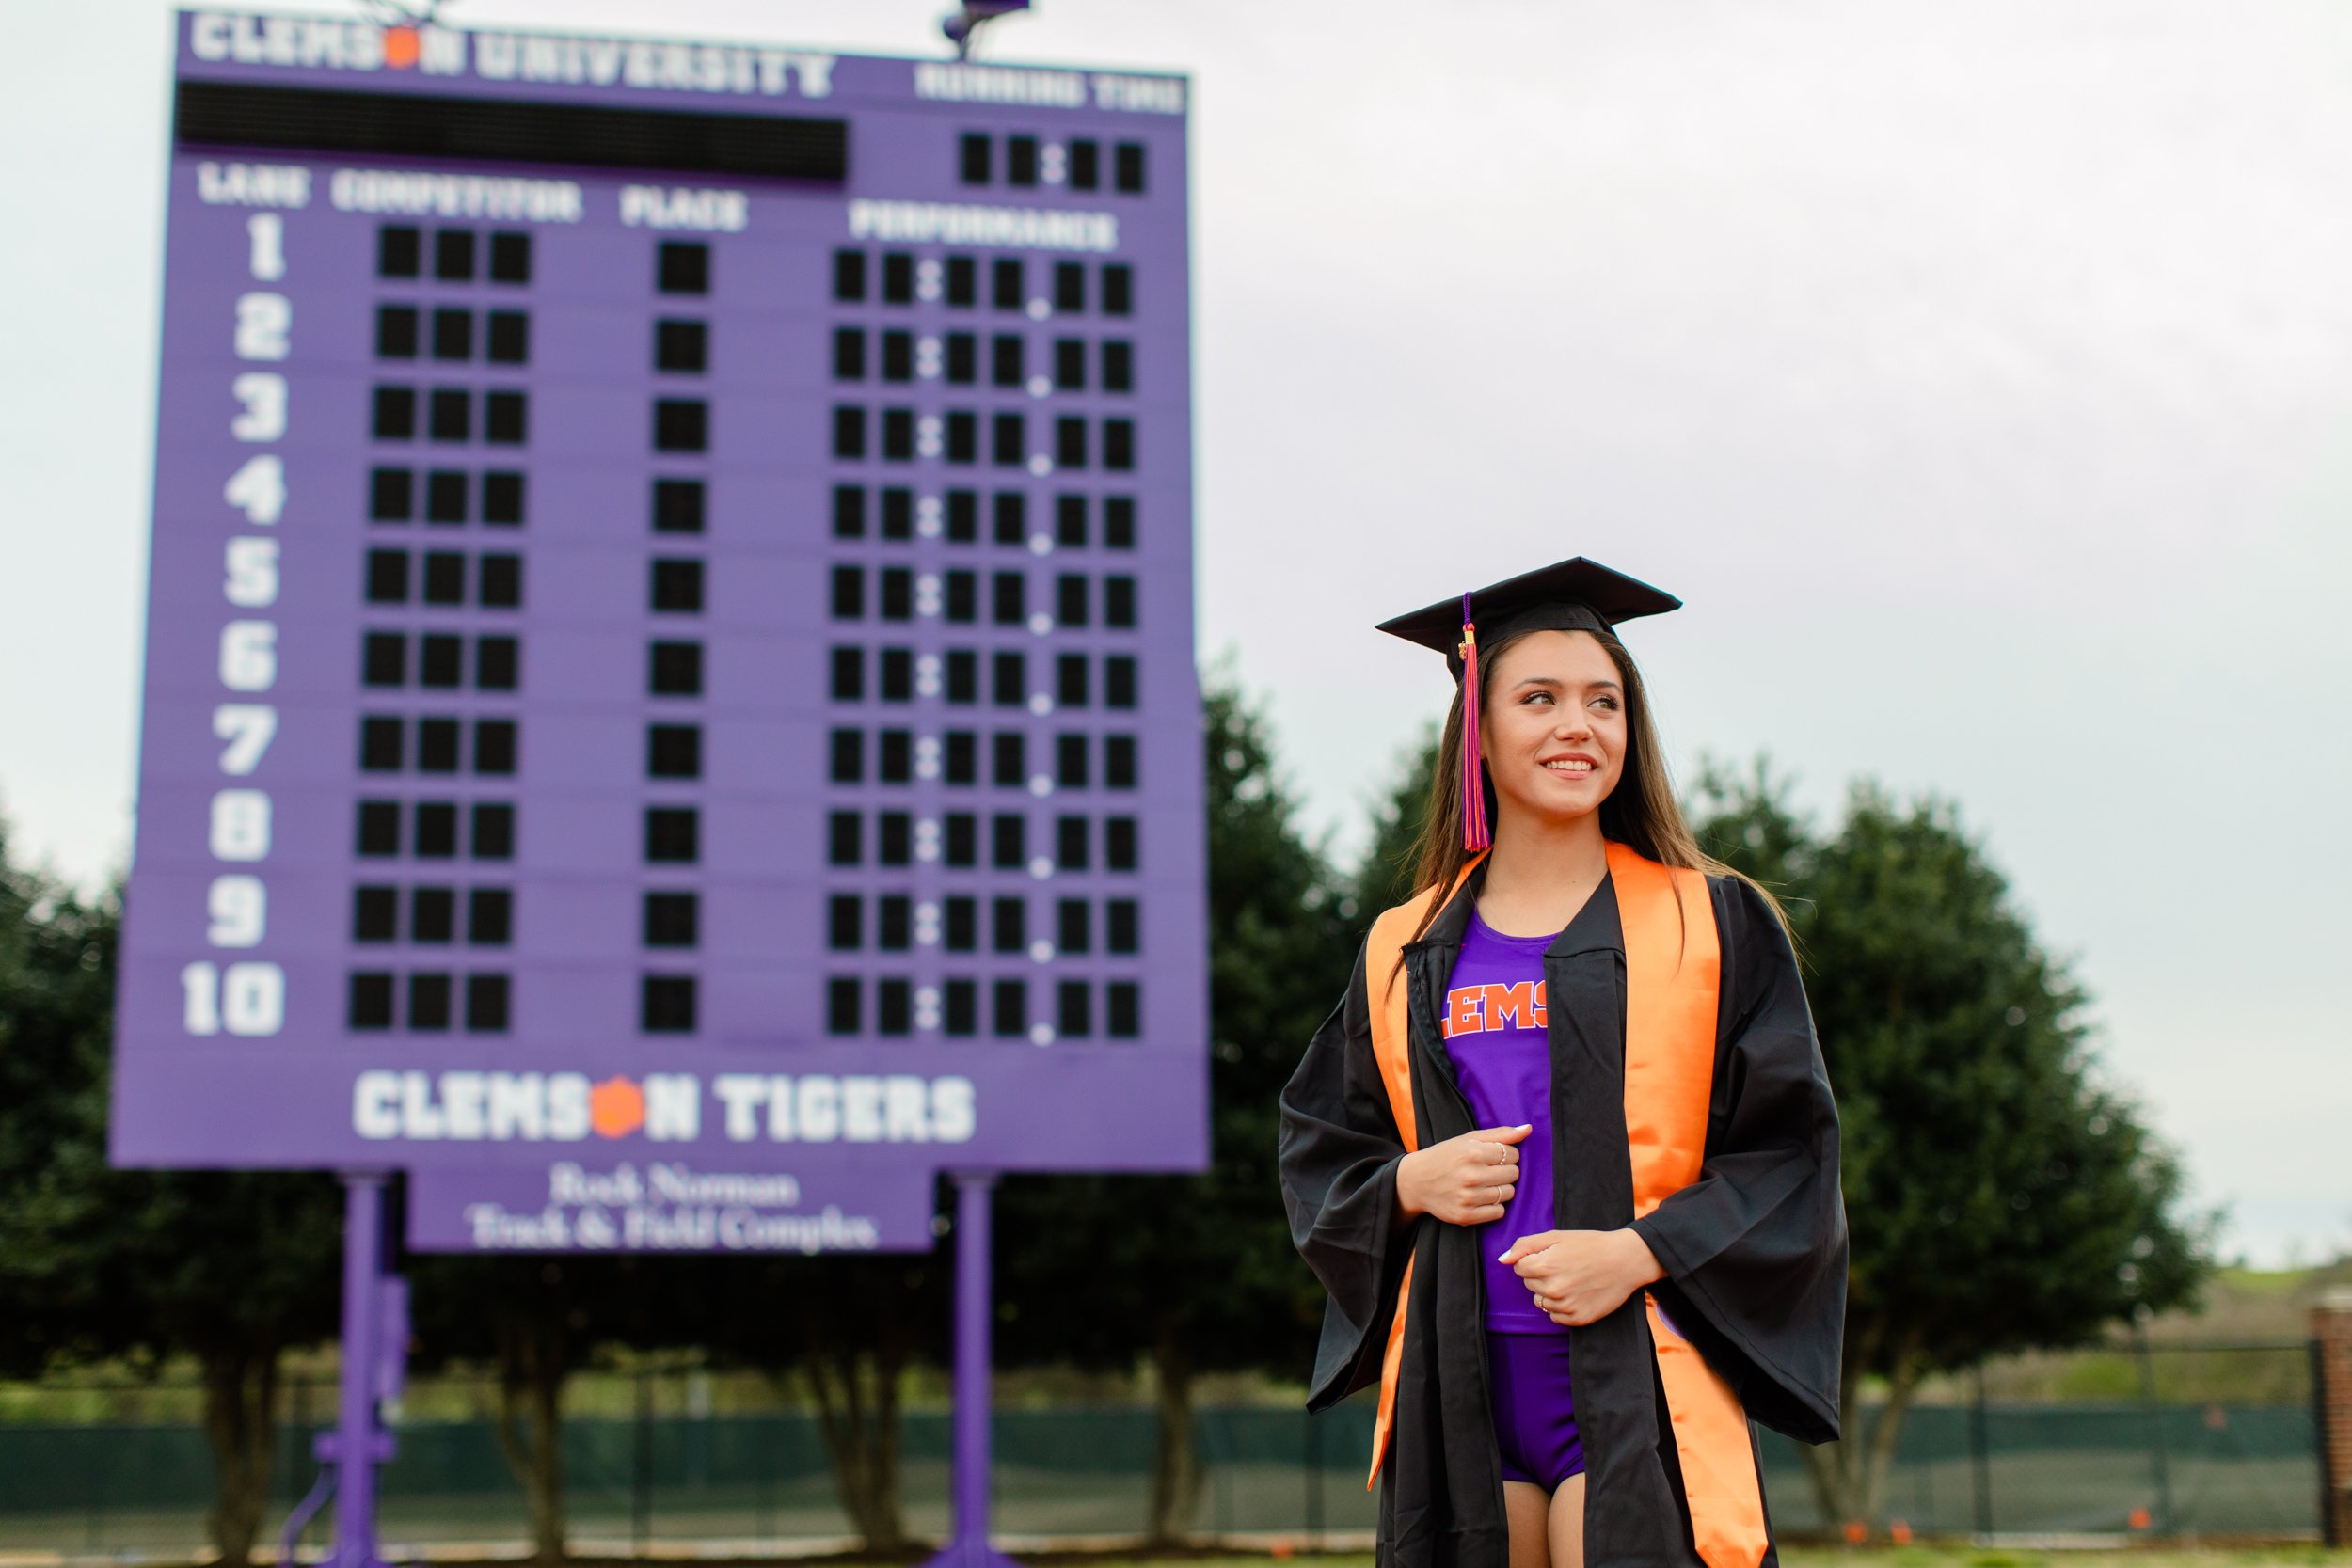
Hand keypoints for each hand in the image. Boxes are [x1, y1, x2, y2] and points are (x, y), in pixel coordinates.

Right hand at [1395, 1124, 1532, 1225]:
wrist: (1415, 1181)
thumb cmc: (1445, 1156)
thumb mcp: (1469, 1139)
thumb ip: (1500, 1133)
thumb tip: (1528, 1128)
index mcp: (1473, 1153)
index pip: (1513, 1155)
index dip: (1507, 1155)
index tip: (1494, 1157)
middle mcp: (1471, 1176)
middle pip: (1513, 1175)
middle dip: (1505, 1171)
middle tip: (1489, 1170)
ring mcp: (1468, 1197)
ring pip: (1508, 1194)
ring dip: (1500, 1189)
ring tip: (1484, 1184)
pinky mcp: (1465, 1216)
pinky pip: (1498, 1212)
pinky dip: (1493, 1206)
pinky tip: (1481, 1198)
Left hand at [1496, 1228, 1664, 1326]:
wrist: (1625, 1260)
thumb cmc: (1590, 1245)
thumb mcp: (1556, 1236)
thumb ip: (1525, 1246)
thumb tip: (1502, 1260)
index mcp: (1545, 1266)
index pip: (1519, 1268)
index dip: (1534, 1259)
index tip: (1552, 1255)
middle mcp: (1553, 1289)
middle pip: (1529, 1284)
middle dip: (1541, 1275)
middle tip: (1565, 1266)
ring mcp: (1566, 1306)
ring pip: (1541, 1302)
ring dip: (1550, 1292)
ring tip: (1572, 1279)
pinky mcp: (1578, 1319)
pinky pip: (1555, 1316)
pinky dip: (1562, 1307)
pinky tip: (1577, 1293)